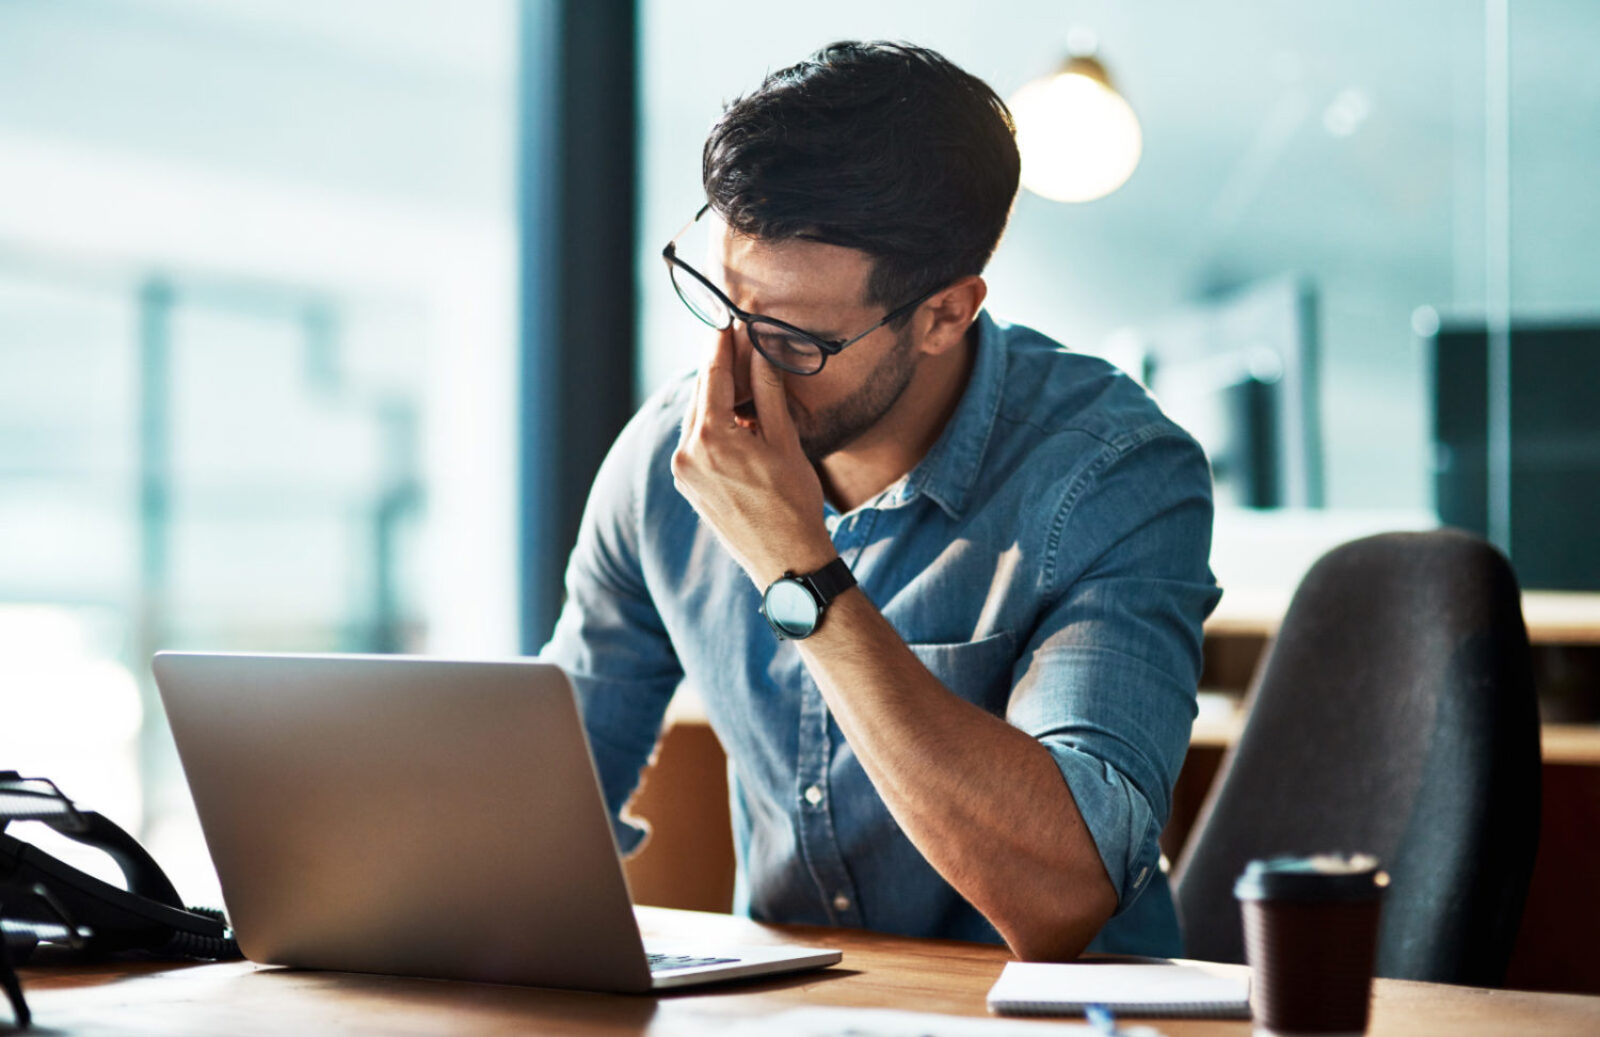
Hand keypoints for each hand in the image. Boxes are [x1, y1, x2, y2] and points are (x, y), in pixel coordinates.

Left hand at [671, 328, 835, 587]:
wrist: (785, 560)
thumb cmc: (793, 502)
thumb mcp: (784, 440)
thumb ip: (769, 392)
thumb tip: (763, 348)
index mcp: (711, 438)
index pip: (714, 375)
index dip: (722, 344)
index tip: (729, 319)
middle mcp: (687, 453)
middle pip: (702, 394)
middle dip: (720, 368)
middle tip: (737, 341)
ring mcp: (683, 472)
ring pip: (697, 418)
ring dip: (718, 397)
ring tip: (743, 380)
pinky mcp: (688, 486)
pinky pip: (696, 442)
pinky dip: (713, 425)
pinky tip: (738, 420)